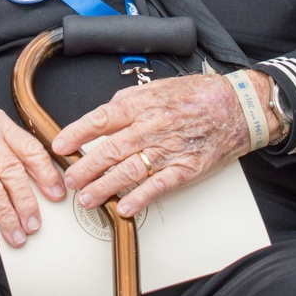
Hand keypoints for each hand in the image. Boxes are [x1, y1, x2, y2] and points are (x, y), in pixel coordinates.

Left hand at [52, 71, 277, 219]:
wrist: (237, 107)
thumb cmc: (197, 95)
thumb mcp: (158, 87)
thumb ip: (129, 101)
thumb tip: (104, 115)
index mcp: (142, 104)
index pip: (101, 118)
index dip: (77, 133)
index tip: (59, 145)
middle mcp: (152, 126)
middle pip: (110, 149)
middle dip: (85, 167)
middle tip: (68, 180)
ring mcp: (169, 149)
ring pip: (129, 170)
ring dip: (105, 187)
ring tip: (87, 199)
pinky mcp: (186, 168)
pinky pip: (158, 186)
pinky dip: (140, 198)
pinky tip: (125, 208)